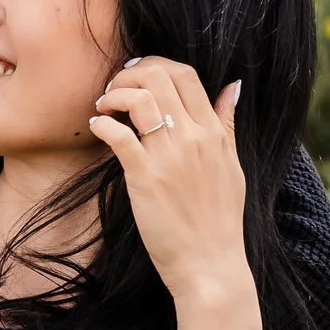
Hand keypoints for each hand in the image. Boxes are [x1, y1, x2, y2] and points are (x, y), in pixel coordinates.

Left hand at [89, 57, 250, 302]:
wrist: (210, 265)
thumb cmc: (220, 221)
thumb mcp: (233, 167)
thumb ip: (227, 125)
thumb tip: (232, 87)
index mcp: (215, 133)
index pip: (187, 75)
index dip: (156, 65)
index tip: (137, 72)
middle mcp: (194, 138)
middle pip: (159, 77)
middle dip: (129, 73)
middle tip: (113, 86)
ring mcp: (170, 157)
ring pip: (138, 99)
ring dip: (113, 94)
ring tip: (102, 107)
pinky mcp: (145, 178)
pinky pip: (118, 135)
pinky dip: (101, 125)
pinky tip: (96, 128)